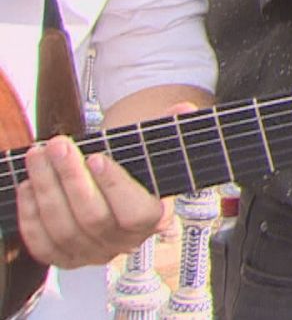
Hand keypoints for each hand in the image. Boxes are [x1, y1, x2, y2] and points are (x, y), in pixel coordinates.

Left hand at [16, 100, 197, 268]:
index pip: (135, 212)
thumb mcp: (152, 147)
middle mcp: (124, 243)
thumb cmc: (131, 166)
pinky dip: (31, 216)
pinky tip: (29, 185)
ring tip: (38, 155)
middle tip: (58, 145)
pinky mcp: (65, 259)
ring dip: (46, 189)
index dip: (115, 186)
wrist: (112, 194)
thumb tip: (184, 108)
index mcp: (153, 218)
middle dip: (72, 179)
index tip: (96, 157)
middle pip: (94, 218)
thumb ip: (168, 129)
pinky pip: (43, 245)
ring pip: (64, 229)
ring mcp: (93, 254)